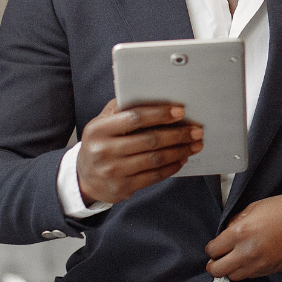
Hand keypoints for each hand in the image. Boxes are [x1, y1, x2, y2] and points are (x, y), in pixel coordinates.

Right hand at [76, 98, 203, 205]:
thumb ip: (121, 108)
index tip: (180, 112)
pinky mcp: (123, 187)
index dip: (160, 114)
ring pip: (155, 159)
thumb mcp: (101, 123)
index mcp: (99, 129)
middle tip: (196, 130)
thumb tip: (151, 94)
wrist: (84, 178)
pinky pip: (154, 176)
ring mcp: (114, 171)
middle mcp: (104, 151)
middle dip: (178, 134)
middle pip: (150, 140)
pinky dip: (172, 167)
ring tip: (195, 145)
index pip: (134, 118)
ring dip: (180, 151)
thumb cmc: (100, 143)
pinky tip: (182, 159)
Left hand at [205, 192, 281, 280]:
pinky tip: (249, 260)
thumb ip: (236, 222)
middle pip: (218, 270)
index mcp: (240, 233)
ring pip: (233, 276)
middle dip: (214, 264)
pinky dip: (246, 270)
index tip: (214, 246)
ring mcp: (259, 264)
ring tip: (234, 259)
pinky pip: (250, 276)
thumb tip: (225, 233)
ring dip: (230, 269)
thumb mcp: (253, 208)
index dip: (212, 248)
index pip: (213, 250)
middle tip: (216, 258)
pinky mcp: (270, 270)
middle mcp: (247, 252)